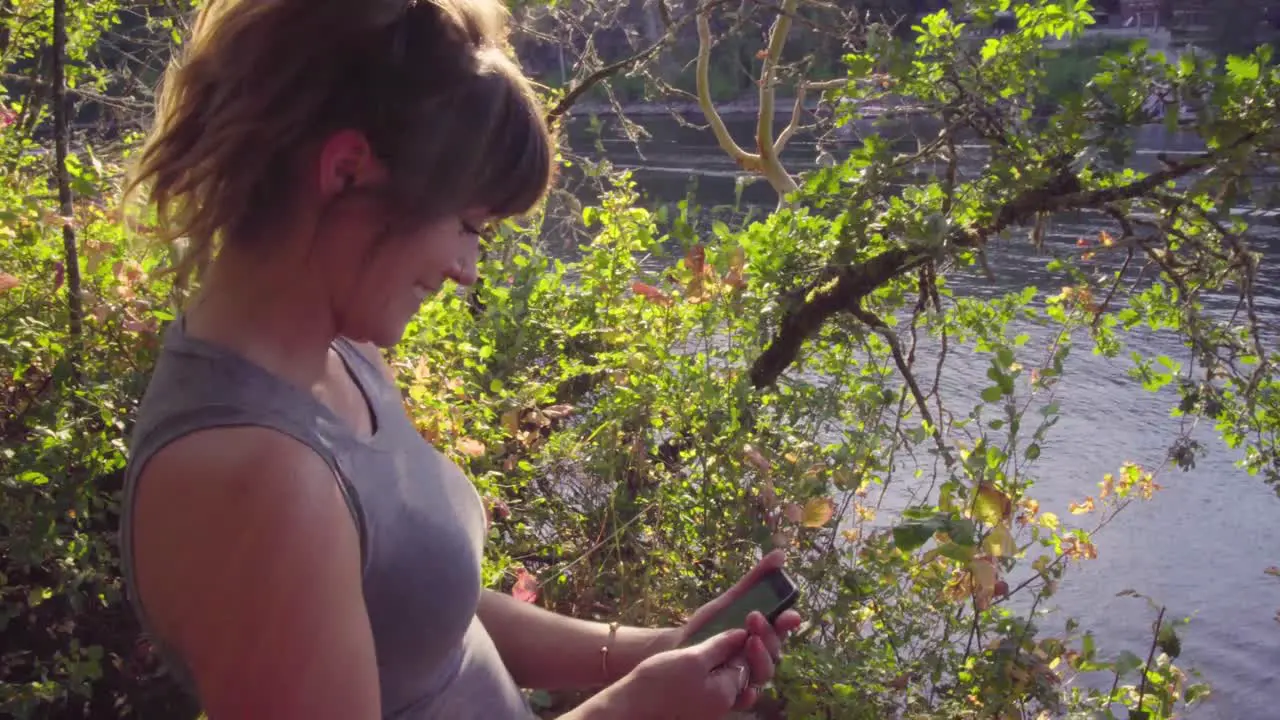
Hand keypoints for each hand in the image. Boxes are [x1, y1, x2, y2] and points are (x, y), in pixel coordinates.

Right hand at [606, 629, 753, 719]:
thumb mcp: (692, 659)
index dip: (750, 638)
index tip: (749, 617)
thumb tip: (742, 634)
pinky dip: (720, 668)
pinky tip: (712, 653)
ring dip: (732, 656)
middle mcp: (723, 704)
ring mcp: (710, 708)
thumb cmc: (658, 682)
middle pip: (744, 672)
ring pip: (731, 677)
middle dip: (745, 648)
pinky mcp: (697, 706)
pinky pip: (717, 685)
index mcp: (727, 693)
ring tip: (727, 636)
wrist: (630, 707)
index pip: (749, 661)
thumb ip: (719, 647)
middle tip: (742, 625)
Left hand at [675, 550, 804, 708]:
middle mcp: (761, 656)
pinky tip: (744, 690)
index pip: (784, 629)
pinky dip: (747, 696)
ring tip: (748, 641)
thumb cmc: (710, 625)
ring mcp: (749, 675)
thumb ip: (756, 580)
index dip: (788, 622)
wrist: (681, 649)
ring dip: (762, 659)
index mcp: (764, 634)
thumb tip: (780, 554)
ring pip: (766, 673)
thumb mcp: (731, 599)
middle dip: (769, 634)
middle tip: (754, 618)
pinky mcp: (734, 693)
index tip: (788, 614)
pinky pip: (746, 698)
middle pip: (776, 650)